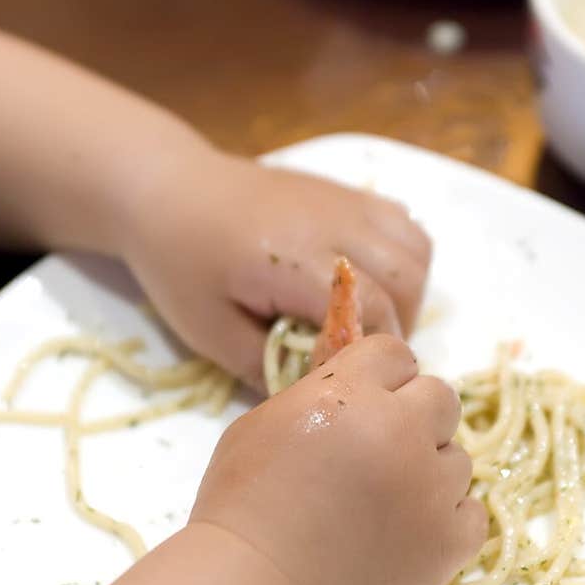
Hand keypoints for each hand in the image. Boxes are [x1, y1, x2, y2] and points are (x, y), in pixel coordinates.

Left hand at [123, 148, 430, 390]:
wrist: (169, 189)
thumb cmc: (179, 262)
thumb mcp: (208, 330)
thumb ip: (263, 366)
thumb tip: (312, 395)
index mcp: (292, 259)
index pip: (371, 307)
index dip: (373, 349)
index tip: (352, 372)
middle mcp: (331, 222)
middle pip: (406, 278)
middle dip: (398, 325)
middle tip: (360, 350)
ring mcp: (344, 202)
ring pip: (415, 249)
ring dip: (407, 293)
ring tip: (371, 319)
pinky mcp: (347, 193)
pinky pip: (403, 225)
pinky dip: (404, 259)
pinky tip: (371, 282)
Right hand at [190, 335, 486, 584]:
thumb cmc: (243, 506)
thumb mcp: (263, 424)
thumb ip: (317, 395)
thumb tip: (355, 391)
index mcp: (351, 394)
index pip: (396, 353)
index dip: (382, 375)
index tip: (369, 399)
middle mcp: (401, 431)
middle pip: (442, 397)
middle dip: (414, 416)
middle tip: (382, 451)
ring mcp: (432, 488)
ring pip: (458, 458)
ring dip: (429, 472)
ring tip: (386, 504)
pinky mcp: (450, 541)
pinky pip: (473, 513)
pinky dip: (447, 520)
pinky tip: (411, 532)